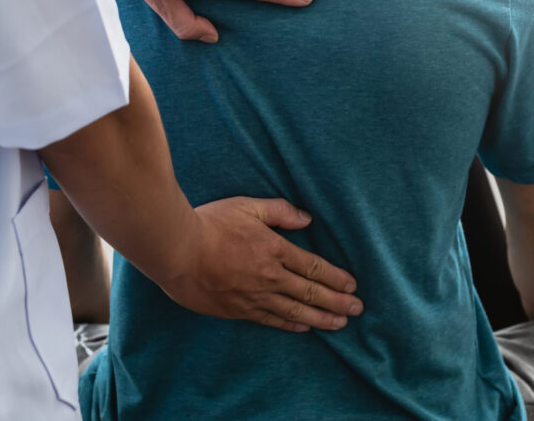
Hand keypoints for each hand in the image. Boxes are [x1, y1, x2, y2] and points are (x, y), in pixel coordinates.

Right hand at [159, 197, 363, 331]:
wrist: (176, 251)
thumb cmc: (210, 224)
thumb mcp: (247, 206)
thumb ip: (279, 211)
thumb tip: (307, 219)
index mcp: (274, 250)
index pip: (313, 267)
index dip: (335, 278)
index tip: (352, 285)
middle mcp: (269, 277)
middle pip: (310, 293)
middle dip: (337, 302)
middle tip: (357, 310)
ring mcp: (254, 297)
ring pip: (295, 312)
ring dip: (321, 319)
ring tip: (340, 324)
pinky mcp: (238, 310)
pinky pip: (271, 321)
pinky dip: (291, 326)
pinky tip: (304, 329)